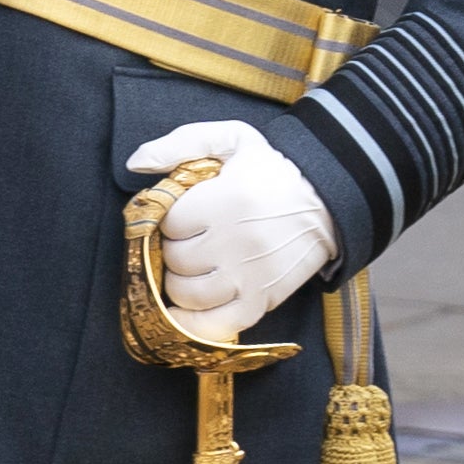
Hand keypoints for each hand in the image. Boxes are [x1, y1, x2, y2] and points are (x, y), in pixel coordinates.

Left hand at [127, 120, 340, 343]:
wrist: (328, 201)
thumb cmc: (272, 169)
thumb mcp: (230, 139)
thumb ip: (179, 144)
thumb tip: (135, 162)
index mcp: (227, 202)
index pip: (169, 224)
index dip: (169, 220)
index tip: (183, 216)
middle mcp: (237, 243)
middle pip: (175, 260)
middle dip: (173, 250)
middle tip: (189, 241)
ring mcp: (251, 276)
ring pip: (188, 294)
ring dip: (180, 283)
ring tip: (192, 268)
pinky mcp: (264, 299)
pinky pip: (218, 324)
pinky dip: (194, 322)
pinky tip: (187, 310)